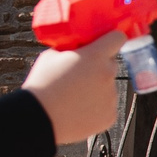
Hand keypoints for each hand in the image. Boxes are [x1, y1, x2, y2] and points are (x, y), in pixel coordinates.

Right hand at [20, 30, 125, 144]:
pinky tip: (78, 108)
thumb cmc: (42, 86)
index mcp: (95, 56)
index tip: (107, 43)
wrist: (39, 118)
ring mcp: (111, 97)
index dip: (111, 39)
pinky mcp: (110, 115)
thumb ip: (71, 49)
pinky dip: (97, 107)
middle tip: (80, 74)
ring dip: (97, 88)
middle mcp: (108, 74)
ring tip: (74, 96)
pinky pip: (107, 106)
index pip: (117, 38)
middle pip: (111, 64)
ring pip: (108, 87)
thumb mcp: (51, 55)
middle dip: (99, 66)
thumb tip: (77, 49)